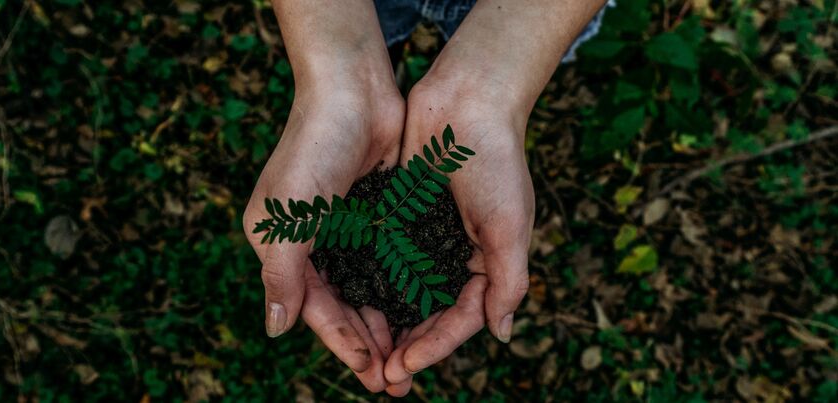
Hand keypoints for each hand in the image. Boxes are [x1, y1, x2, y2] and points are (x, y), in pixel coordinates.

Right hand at [243, 80, 404, 391]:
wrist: (353, 90)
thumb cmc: (313, 149)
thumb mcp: (287, 218)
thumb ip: (282, 276)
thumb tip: (275, 331)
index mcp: (284, 247)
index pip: (315, 309)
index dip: (342, 344)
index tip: (371, 374)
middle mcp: (314, 243)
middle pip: (344, 306)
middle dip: (368, 344)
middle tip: (396, 381)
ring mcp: (348, 229)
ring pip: (370, 289)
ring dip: (388, 323)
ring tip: (411, 358)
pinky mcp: (378, 214)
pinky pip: (391, 262)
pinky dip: (403, 288)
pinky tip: (422, 312)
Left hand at [382, 77, 533, 395]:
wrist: (467, 101)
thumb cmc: (496, 161)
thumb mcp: (510, 226)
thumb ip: (508, 281)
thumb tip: (501, 335)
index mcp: (487, 263)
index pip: (460, 319)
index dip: (433, 347)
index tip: (403, 368)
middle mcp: (455, 255)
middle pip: (429, 314)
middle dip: (407, 347)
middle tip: (380, 378)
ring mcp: (426, 237)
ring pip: (402, 293)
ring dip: (385, 324)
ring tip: (363, 354)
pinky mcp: (400, 216)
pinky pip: (384, 259)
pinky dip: (370, 283)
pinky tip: (350, 304)